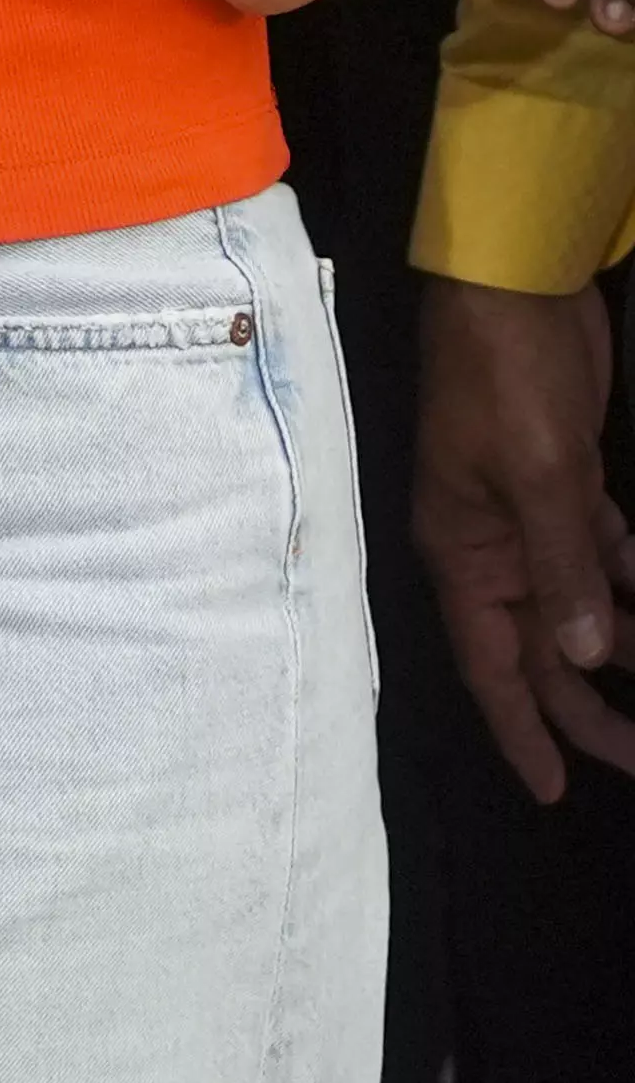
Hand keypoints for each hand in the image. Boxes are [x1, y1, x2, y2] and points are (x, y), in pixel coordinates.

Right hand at [416, 272, 634, 801]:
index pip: (491, 664)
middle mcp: (491, 546)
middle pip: (538, 649)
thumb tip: (588, 660)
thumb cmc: (506, 381)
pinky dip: (631, 592)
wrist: (512, 290)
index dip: (522, 731)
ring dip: (618, 655)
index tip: (553, 792)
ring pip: (575, 609)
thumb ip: (568, 566)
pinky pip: (602, 558)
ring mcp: (529, 515)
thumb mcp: (539, 474)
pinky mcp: (568, 485)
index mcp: (465, 550)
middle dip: (585, 710)